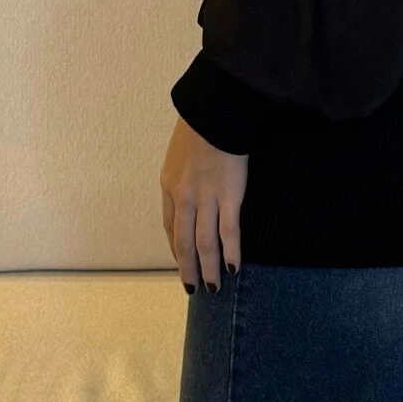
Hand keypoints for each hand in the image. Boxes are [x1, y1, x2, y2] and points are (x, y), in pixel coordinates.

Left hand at [160, 118, 246, 292]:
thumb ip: (182, 176)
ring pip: (204, 243)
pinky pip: (228, 232)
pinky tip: (232, 268)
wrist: (216, 113)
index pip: (169, 228)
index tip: (183, 263)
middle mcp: (184, 198)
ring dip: (208, 269)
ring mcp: (206, 199)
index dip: (176, 250)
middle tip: (193, 288)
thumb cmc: (200, 127)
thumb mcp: (179, 154)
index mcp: (169, 187)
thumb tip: (190, 191)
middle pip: (184, 242)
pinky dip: (230, 252)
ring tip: (212, 288)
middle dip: (188, 268)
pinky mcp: (229, 197)